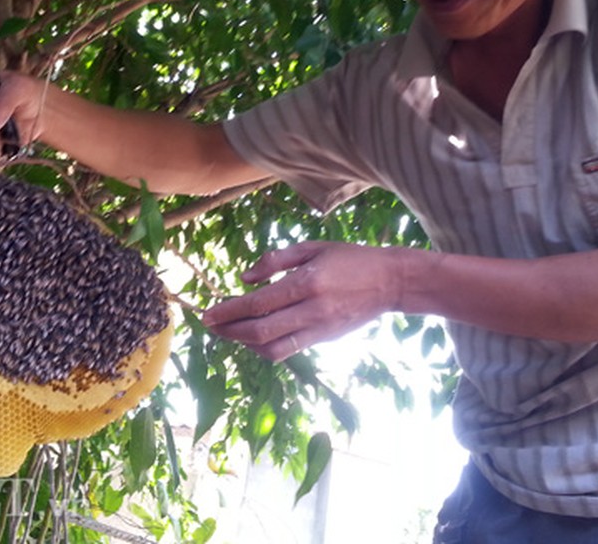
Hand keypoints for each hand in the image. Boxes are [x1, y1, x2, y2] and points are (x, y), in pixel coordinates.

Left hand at [202, 241, 403, 361]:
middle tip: (210, 325)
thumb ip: (276, 261)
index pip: (258, 303)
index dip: (229, 311)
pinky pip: (288, 350)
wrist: (389, 282)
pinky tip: (254, 336)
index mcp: (306, 283)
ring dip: (244, 343)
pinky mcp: (324, 339)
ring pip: (272, 348)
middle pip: (260, 331)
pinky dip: (265, 347)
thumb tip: (245, 278)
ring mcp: (318, 329)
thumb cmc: (349, 258)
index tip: (208, 313)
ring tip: (229, 332)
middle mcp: (311, 310)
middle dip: (229, 331)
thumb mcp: (312, 248)